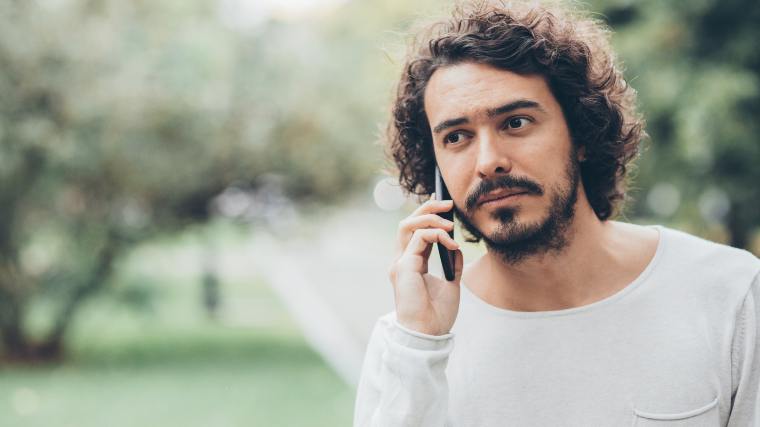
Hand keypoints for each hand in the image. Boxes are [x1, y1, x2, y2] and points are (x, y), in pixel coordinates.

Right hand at [388, 197, 462, 335]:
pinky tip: (451, 242)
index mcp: (411, 265)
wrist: (428, 333)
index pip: (415, 232)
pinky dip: (437, 234)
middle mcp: (402, 261)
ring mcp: (400, 263)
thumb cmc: (437, 314)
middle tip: (448, 203)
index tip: (445, 206)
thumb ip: (451, 264)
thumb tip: (455, 246)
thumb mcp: (450, 284)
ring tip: (450, 222)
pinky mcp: (404, 266)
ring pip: (408, 225)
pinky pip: (420, 237)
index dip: (428, 216)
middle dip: (427, 208)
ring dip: (431, 217)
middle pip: (408, 223)